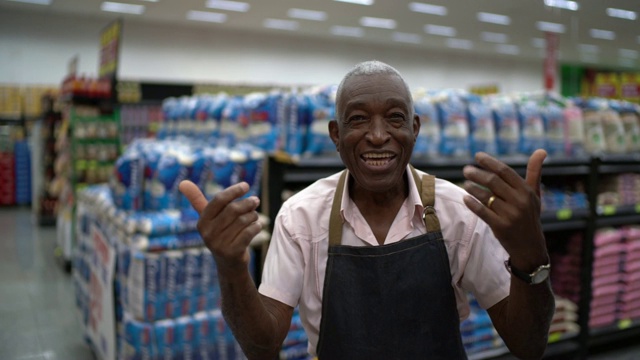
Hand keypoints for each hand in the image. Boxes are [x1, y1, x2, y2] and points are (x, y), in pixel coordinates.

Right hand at [180, 180, 261, 271]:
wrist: (229, 264)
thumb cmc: (220, 234)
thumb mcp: (208, 219)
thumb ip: (197, 200)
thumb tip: (183, 182)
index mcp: (202, 222)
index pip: (218, 200)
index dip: (233, 191)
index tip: (246, 186)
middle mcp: (208, 234)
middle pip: (233, 209)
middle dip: (247, 203)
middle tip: (256, 200)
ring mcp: (220, 244)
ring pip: (243, 220)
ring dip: (253, 215)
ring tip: (255, 216)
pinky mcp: (232, 252)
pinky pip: (249, 232)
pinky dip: (256, 226)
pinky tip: (258, 225)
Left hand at [462, 149, 548, 270]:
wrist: (530, 247)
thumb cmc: (530, 216)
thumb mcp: (534, 195)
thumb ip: (534, 172)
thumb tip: (541, 150)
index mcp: (526, 191)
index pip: (505, 171)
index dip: (490, 162)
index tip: (477, 156)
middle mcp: (519, 201)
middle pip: (493, 181)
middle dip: (477, 173)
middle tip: (466, 169)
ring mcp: (510, 214)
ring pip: (485, 196)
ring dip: (472, 188)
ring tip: (466, 183)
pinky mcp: (500, 227)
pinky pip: (482, 211)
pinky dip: (472, 204)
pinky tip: (465, 198)